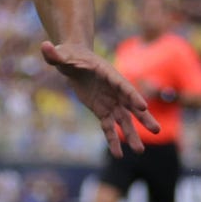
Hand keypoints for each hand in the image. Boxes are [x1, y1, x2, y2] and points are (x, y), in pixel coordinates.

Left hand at [42, 41, 157, 156]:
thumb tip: (45, 47)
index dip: (133, 95)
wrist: (73, 61)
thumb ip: (55, 54)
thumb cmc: (69, 55)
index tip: (143, 106)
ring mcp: (110, 102)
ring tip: (140, 151)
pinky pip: (109, 127)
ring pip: (123, 120)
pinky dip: (112, 140)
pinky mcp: (102, 111)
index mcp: (108, 74)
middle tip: (156, 130)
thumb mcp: (61, 55)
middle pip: (131, 105)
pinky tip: (118, 154)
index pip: (123, 86)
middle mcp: (114, 90)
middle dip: (143, 117)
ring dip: (131, 134)